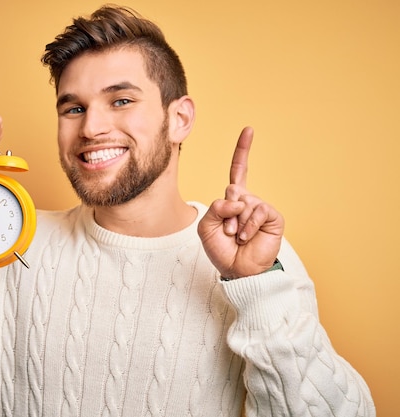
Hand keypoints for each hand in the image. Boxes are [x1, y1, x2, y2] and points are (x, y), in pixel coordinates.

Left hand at [197, 127, 283, 278]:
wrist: (237, 270)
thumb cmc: (221, 249)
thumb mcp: (206, 227)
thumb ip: (215, 207)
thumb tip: (237, 198)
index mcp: (232, 200)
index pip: (238, 170)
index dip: (242, 151)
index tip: (249, 130)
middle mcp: (247, 200)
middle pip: (233, 189)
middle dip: (226, 212)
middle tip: (228, 231)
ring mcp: (260, 208)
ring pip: (243, 202)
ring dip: (236, 223)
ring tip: (238, 237)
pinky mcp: (272, 217)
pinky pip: (257, 210)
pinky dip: (248, 226)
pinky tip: (247, 238)